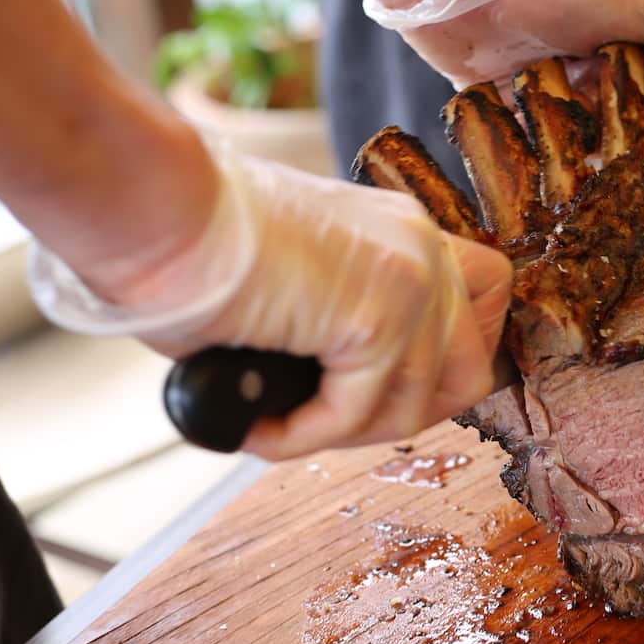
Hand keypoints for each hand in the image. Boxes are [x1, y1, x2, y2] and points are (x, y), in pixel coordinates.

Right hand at [30, 152, 511, 459]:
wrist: (156, 208)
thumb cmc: (199, 244)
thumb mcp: (304, 278)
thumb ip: (348, 325)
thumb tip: (351, 397)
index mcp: (409, 232)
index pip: (486, 301)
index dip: (446, 362)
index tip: (385, 392)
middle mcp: (424, 248)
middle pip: (470, 369)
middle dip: (400, 416)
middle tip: (329, 423)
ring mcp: (411, 280)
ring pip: (413, 406)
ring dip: (342, 433)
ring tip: (281, 422)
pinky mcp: (377, 316)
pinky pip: (354, 414)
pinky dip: (302, 435)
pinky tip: (259, 425)